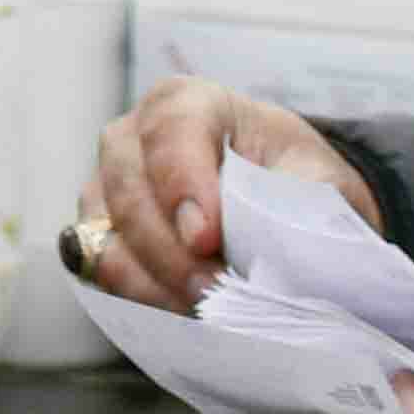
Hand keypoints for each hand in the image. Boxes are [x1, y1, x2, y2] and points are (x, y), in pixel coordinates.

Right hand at [77, 77, 369, 311]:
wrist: (276, 202)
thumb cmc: (292, 179)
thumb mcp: (317, 177)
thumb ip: (301, 199)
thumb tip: (280, 245)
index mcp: (187, 103)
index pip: (170, 131)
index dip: (182, 183)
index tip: (206, 239)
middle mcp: (131, 136)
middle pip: (129, 190)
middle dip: (170, 251)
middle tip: (214, 292)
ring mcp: (105, 185)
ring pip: (106, 235)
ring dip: (154, 281)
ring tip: (205, 309)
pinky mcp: (96, 233)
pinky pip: (99, 269)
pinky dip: (140, 296)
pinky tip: (183, 311)